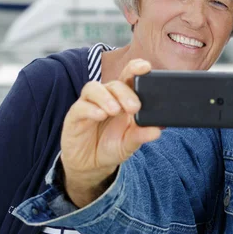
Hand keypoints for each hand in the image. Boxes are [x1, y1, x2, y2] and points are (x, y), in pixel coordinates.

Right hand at [60, 58, 161, 207]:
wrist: (91, 165)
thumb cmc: (112, 147)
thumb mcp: (129, 143)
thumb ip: (141, 135)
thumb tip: (158, 130)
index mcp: (123, 98)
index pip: (129, 76)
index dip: (136, 68)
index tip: (146, 67)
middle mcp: (106, 97)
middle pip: (115, 83)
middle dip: (125, 92)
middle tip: (134, 107)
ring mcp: (89, 104)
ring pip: (94, 88)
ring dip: (106, 97)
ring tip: (115, 110)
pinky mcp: (75, 116)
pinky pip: (81, 106)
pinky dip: (91, 109)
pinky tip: (100, 115)